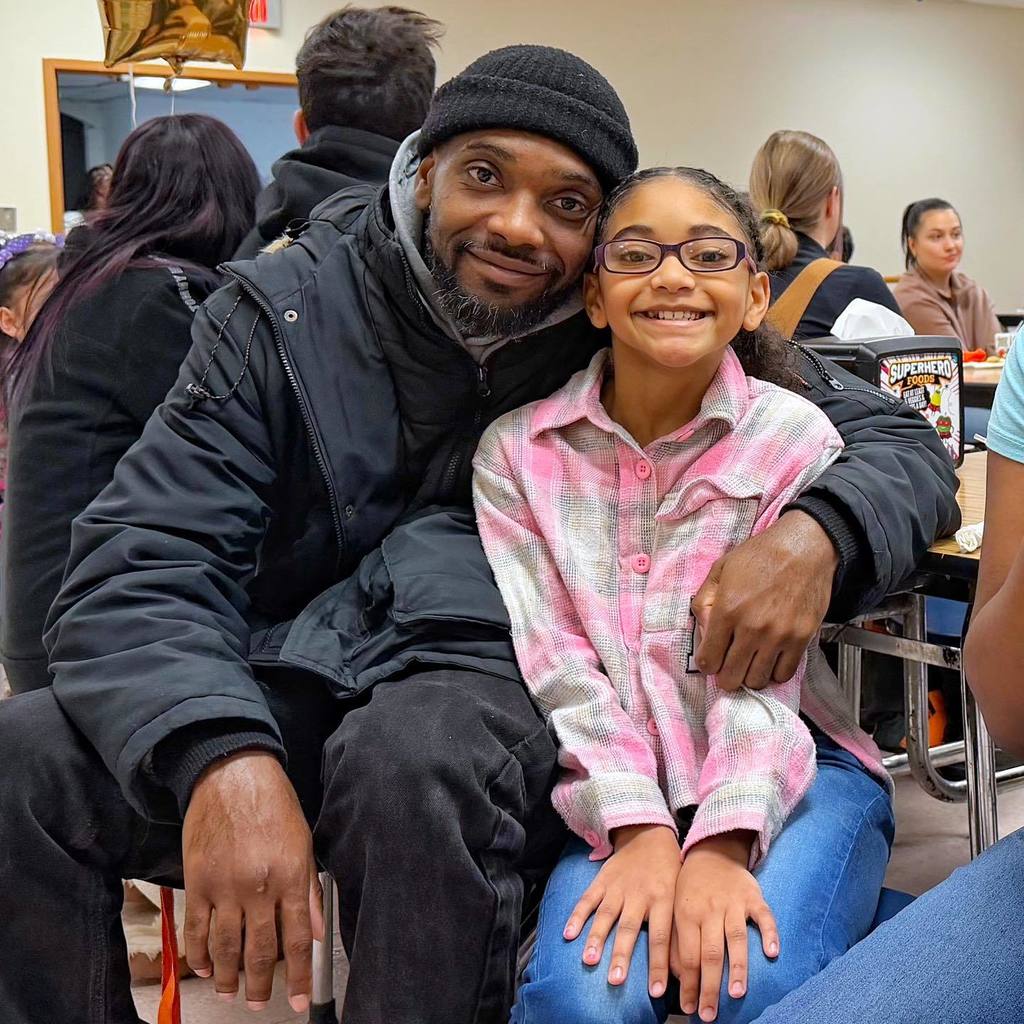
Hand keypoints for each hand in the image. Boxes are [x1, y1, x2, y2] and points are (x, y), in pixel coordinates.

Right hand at [182, 751, 324, 1013]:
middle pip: (260, 950)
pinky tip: (204, 967)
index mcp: (290, 875)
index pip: (297, 939)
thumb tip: (316, 931)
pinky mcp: (196, 882)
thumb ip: (310, 889)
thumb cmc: (274, 803)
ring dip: (228, 977)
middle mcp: (258, 886)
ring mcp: (224, 886)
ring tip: (231, 993)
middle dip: (262, 984)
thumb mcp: (304, 841)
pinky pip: (196, 929)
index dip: (298, 976)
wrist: (232, 774)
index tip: (299, 1001)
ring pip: (226, 947)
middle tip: (261, 1003)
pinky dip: (199, 953)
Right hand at [563, 824, 679, 997]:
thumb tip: (680, 967)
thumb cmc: (669, 870)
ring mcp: (618, 887)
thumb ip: (677, 928)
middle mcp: (639, 894)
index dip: (659, 965)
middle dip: (621, 956)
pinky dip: (577, 916)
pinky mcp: (602, 880)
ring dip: (596, 939)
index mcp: (663, 899)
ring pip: (606, 916)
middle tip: (615, 980)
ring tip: (589, 960)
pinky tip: (568, 933)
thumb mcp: (680, 895)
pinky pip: (588, 899)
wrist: (649, 833)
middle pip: (629, 929)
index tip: (656, 991)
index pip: (661, 937)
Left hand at [672, 832, 777, 1021]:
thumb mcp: (675, 908)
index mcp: (686, 914)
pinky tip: (773, 953)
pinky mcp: (753, 896)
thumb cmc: (691, 888)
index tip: (690, 1009)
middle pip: (710, 952)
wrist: (712, 850)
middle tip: (709, 1014)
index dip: (688, 984)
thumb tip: (676, 977)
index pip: (686, 955)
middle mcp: (709, 909)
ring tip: (736, 993)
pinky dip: (770, 933)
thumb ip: (676, 940)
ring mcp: (733, 902)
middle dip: (709, 986)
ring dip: (737, 966)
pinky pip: (763, 915)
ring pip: (735, 937)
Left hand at [691, 510, 837, 689]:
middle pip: (731, 678)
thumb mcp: (719, 570)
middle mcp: (752, 628)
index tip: (711, 658)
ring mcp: (778, 636)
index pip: (708, 661)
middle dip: (725, 675)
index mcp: (727, 610)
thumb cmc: (760, 556)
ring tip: (749, 661)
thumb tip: (703, 633)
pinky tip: (769, 658)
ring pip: (757, 680)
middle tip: (728, 665)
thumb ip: (703, 603)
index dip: (707, 663)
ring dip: (749, 675)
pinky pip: (784, 674)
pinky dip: (774, 672)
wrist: (804, 548)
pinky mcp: (801, 639)